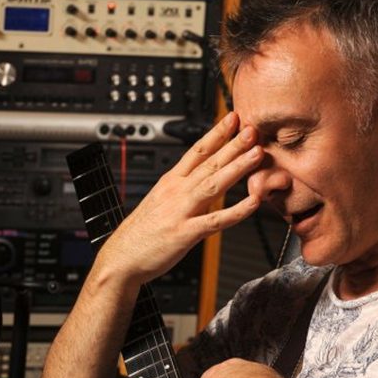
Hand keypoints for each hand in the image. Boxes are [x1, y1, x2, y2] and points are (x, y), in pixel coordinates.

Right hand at [96, 112, 262, 286]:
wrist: (121, 258)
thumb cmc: (140, 234)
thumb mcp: (159, 202)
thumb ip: (180, 191)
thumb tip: (199, 182)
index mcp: (170, 183)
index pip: (196, 151)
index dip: (216, 133)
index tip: (232, 119)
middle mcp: (176, 192)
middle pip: (208, 163)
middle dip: (232, 144)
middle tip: (252, 128)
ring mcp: (181, 211)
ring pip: (213, 184)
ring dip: (237, 167)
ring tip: (257, 153)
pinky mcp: (185, 233)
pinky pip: (215, 221)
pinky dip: (236, 211)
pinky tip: (253, 202)